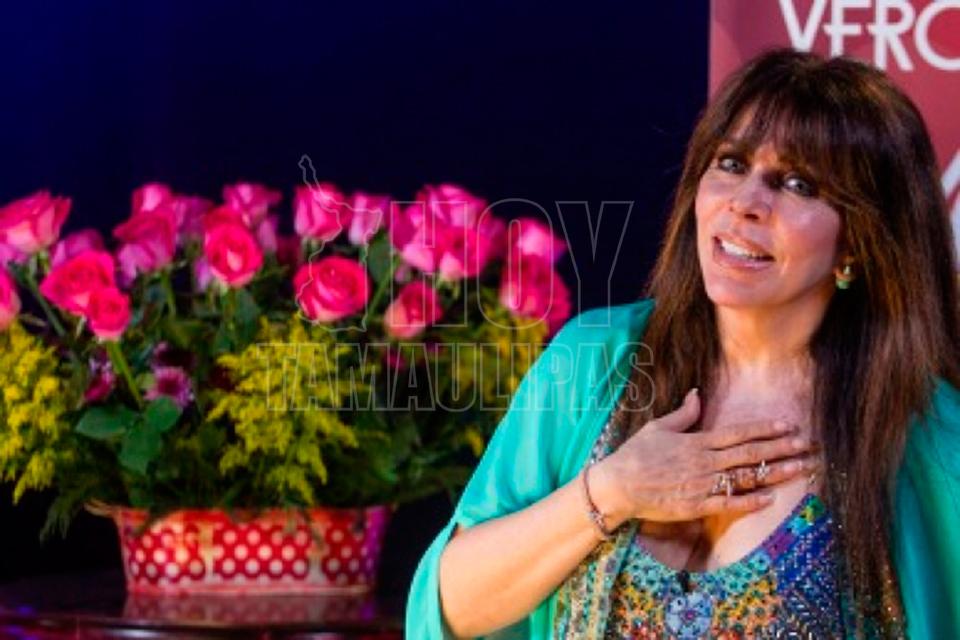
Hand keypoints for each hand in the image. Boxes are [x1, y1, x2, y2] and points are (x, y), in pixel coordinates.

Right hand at [590, 388, 819, 525]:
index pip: (738, 433)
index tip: (787, 426)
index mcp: (697, 441)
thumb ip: (683, 413)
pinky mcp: (696, 505)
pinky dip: (751, 501)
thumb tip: (697, 394)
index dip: (765, 429)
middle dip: (780, 449)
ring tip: (800, 469)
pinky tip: (771, 498)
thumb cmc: (635, 454)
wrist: (618, 486)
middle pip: (750, 454)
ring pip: (746, 478)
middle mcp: (705, 462)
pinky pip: (729, 503)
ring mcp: (702, 484)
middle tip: (806, 445)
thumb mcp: (657, 427)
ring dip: (775, 473)